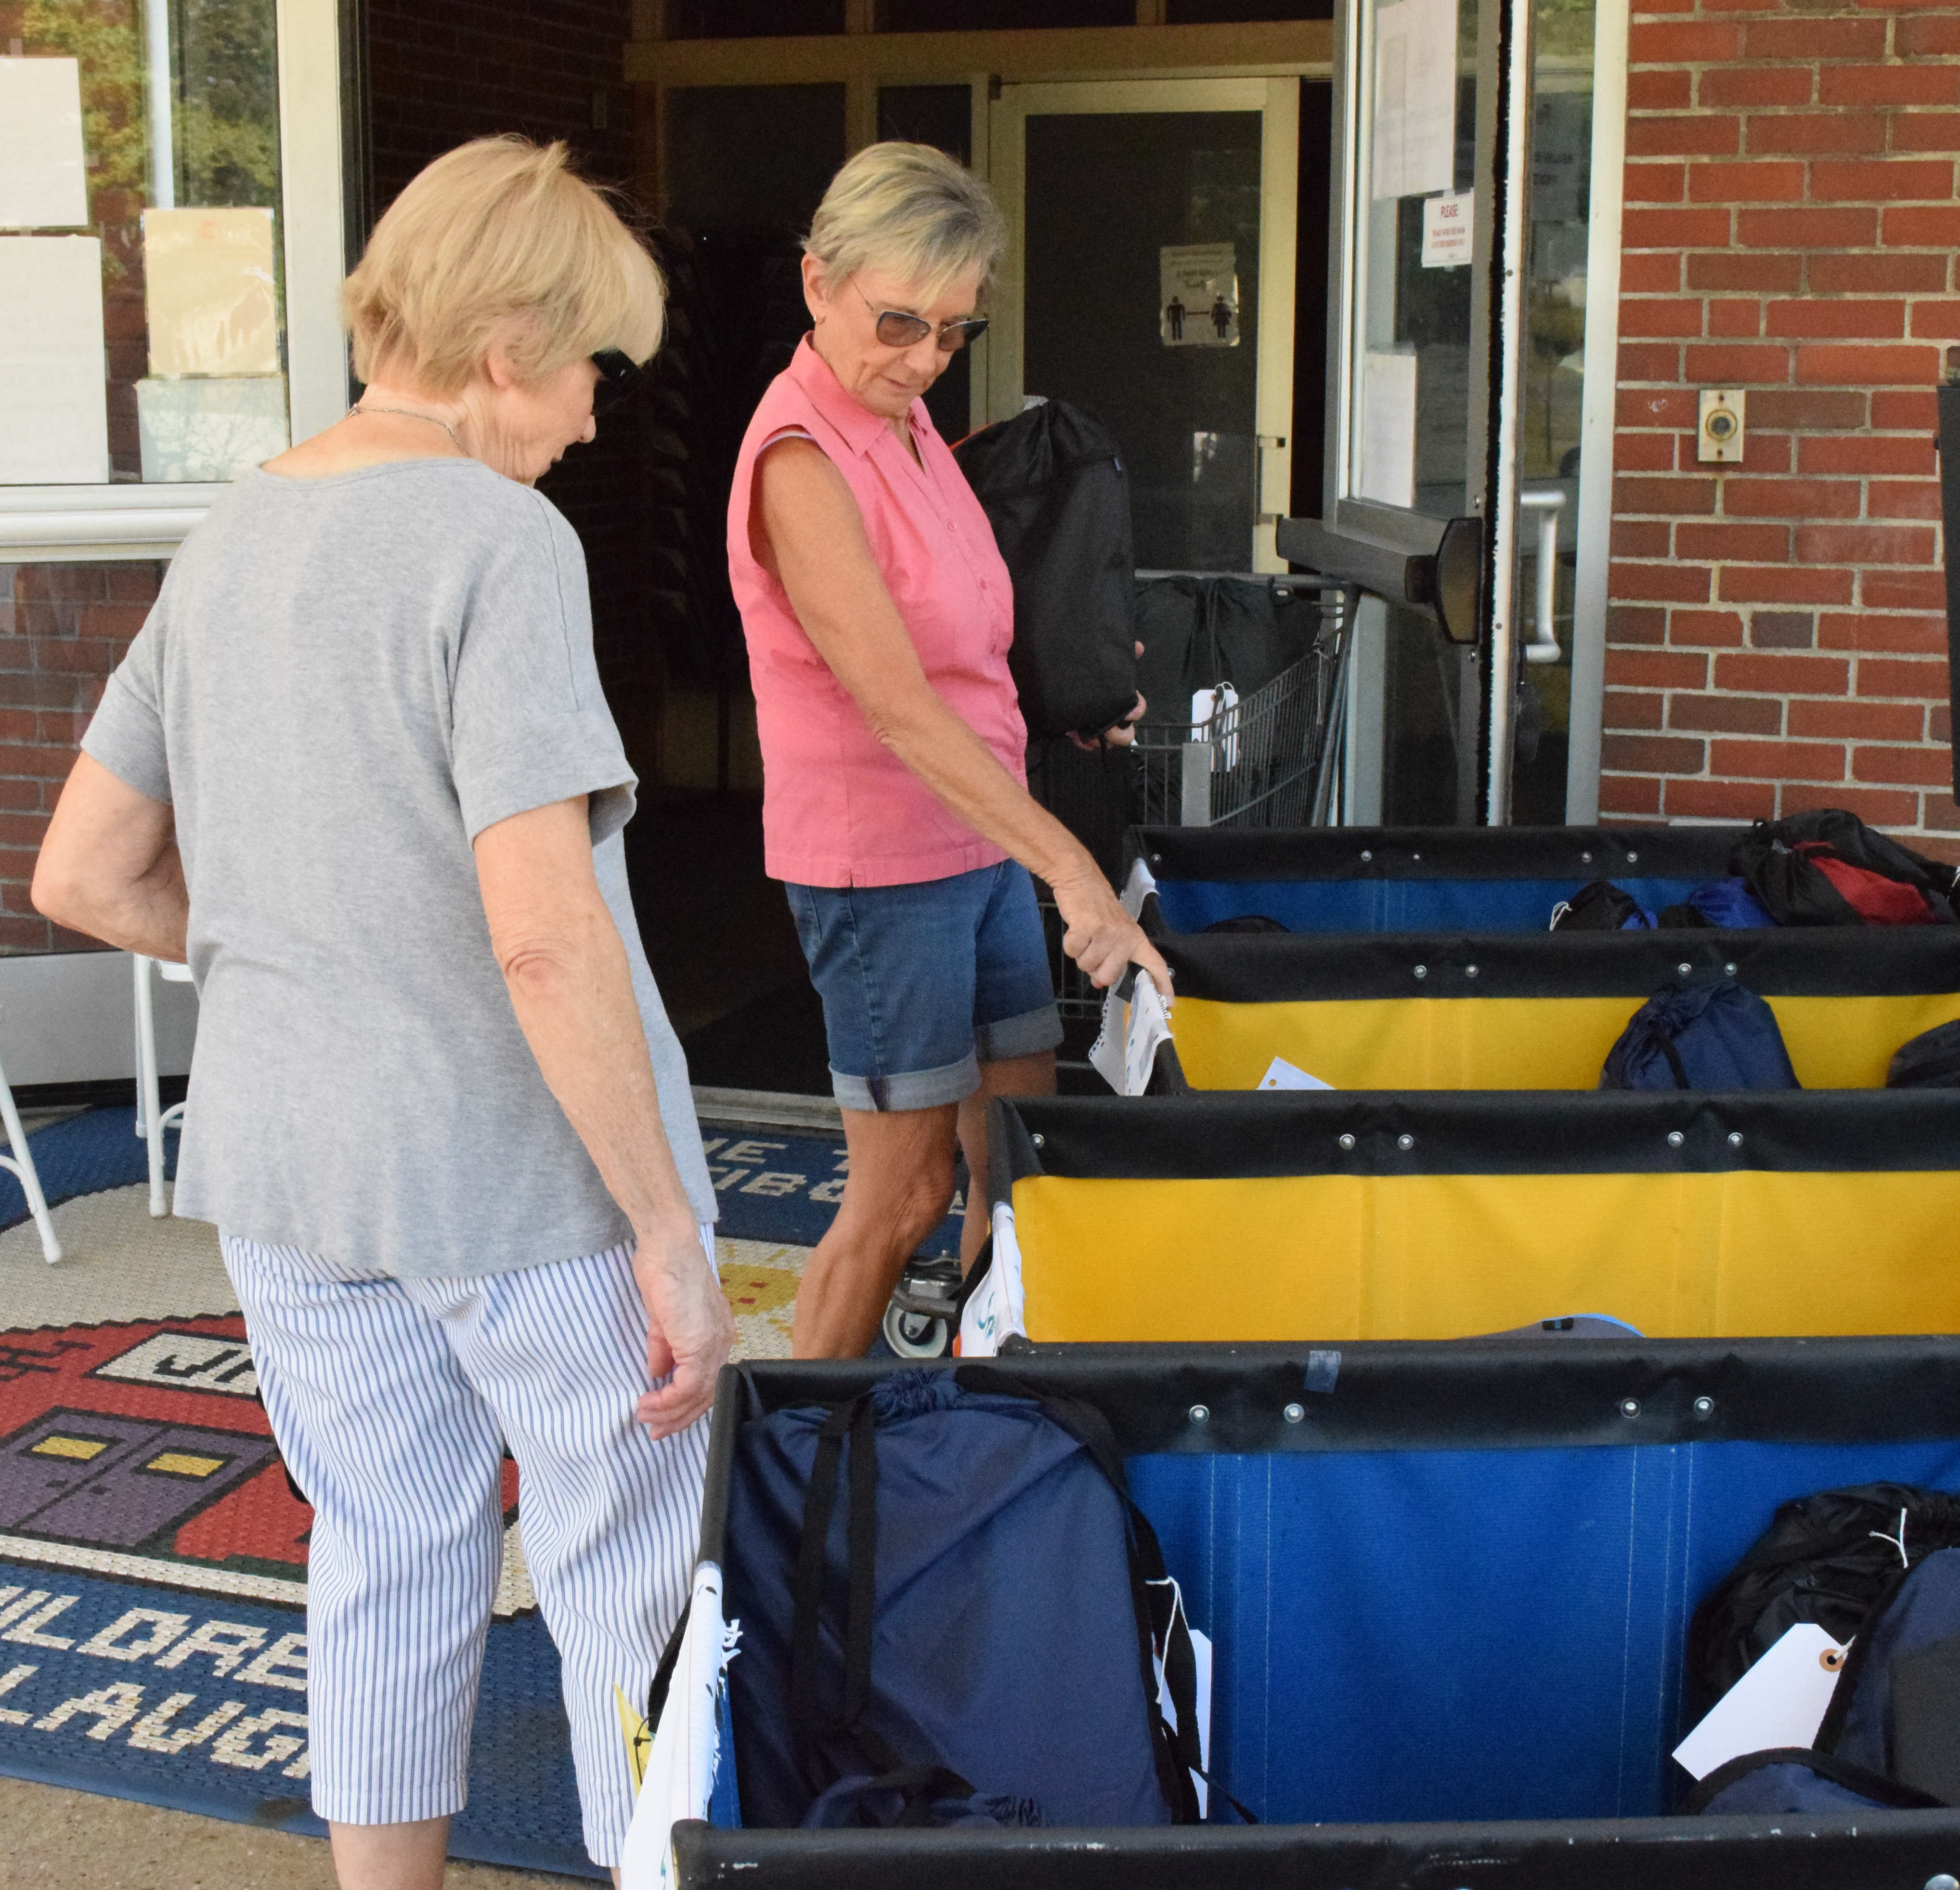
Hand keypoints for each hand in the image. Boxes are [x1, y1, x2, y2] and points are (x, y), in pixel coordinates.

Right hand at [631, 1221, 734, 1438]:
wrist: (668, 1249)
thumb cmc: (665, 1273)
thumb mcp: (664, 1319)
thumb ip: (665, 1348)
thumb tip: (658, 1372)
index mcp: (717, 1335)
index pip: (708, 1382)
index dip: (686, 1405)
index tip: (662, 1417)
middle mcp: (721, 1342)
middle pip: (706, 1395)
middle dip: (678, 1418)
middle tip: (655, 1430)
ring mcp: (713, 1343)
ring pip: (697, 1395)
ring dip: (669, 1412)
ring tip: (645, 1417)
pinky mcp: (699, 1343)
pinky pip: (687, 1385)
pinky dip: (668, 1399)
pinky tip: (649, 1401)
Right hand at [1051, 864, 1172, 996]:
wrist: (1080, 879)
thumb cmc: (1097, 908)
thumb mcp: (1113, 931)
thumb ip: (1111, 957)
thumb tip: (1099, 982)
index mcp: (1136, 939)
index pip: (1155, 964)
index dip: (1162, 984)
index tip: (1169, 1003)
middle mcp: (1125, 938)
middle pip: (1107, 975)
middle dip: (1094, 969)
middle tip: (1092, 948)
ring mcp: (1107, 933)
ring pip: (1087, 965)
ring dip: (1080, 954)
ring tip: (1085, 934)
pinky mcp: (1088, 928)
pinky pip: (1073, 952)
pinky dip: (1070, 944)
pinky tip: (1075, 929)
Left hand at [1068, 645, 1148, 751]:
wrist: (1051, 680)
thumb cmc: (1080, 669)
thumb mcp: (1098, 658)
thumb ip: (1121, 653)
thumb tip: (1139, 646)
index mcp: (1118, 696)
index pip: (1137, 708)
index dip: (1137, 711)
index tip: (1130, 712)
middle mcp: (1110, 712)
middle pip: (1127, 732)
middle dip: (1121, 733)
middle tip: (1110, 730)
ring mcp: (1096, 724)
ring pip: (1109, 741)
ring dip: (1102, 740)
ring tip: (1091, 735)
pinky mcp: (1080, 731)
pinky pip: (1088, 744)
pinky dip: (1084, 742)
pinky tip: (1076, 736)